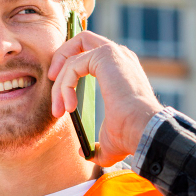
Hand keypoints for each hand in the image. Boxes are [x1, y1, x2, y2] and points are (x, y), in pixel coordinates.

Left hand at [48, 30, 162, 166]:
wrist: (143, 131)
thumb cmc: (131, 135)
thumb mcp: (109, 141)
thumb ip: (96, 145)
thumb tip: (83, 153)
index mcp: (122, 69)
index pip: (90, 53)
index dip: (70, 68)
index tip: (62, 97)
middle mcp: (119, 55)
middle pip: (80, 41)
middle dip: (61, 60)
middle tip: (51, 84)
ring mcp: (113, 53)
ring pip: (73, 55)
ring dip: (60, 82)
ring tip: (58, 108)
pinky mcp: (106, 56)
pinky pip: (74, 64)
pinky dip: (65, 85)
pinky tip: (69, 106)